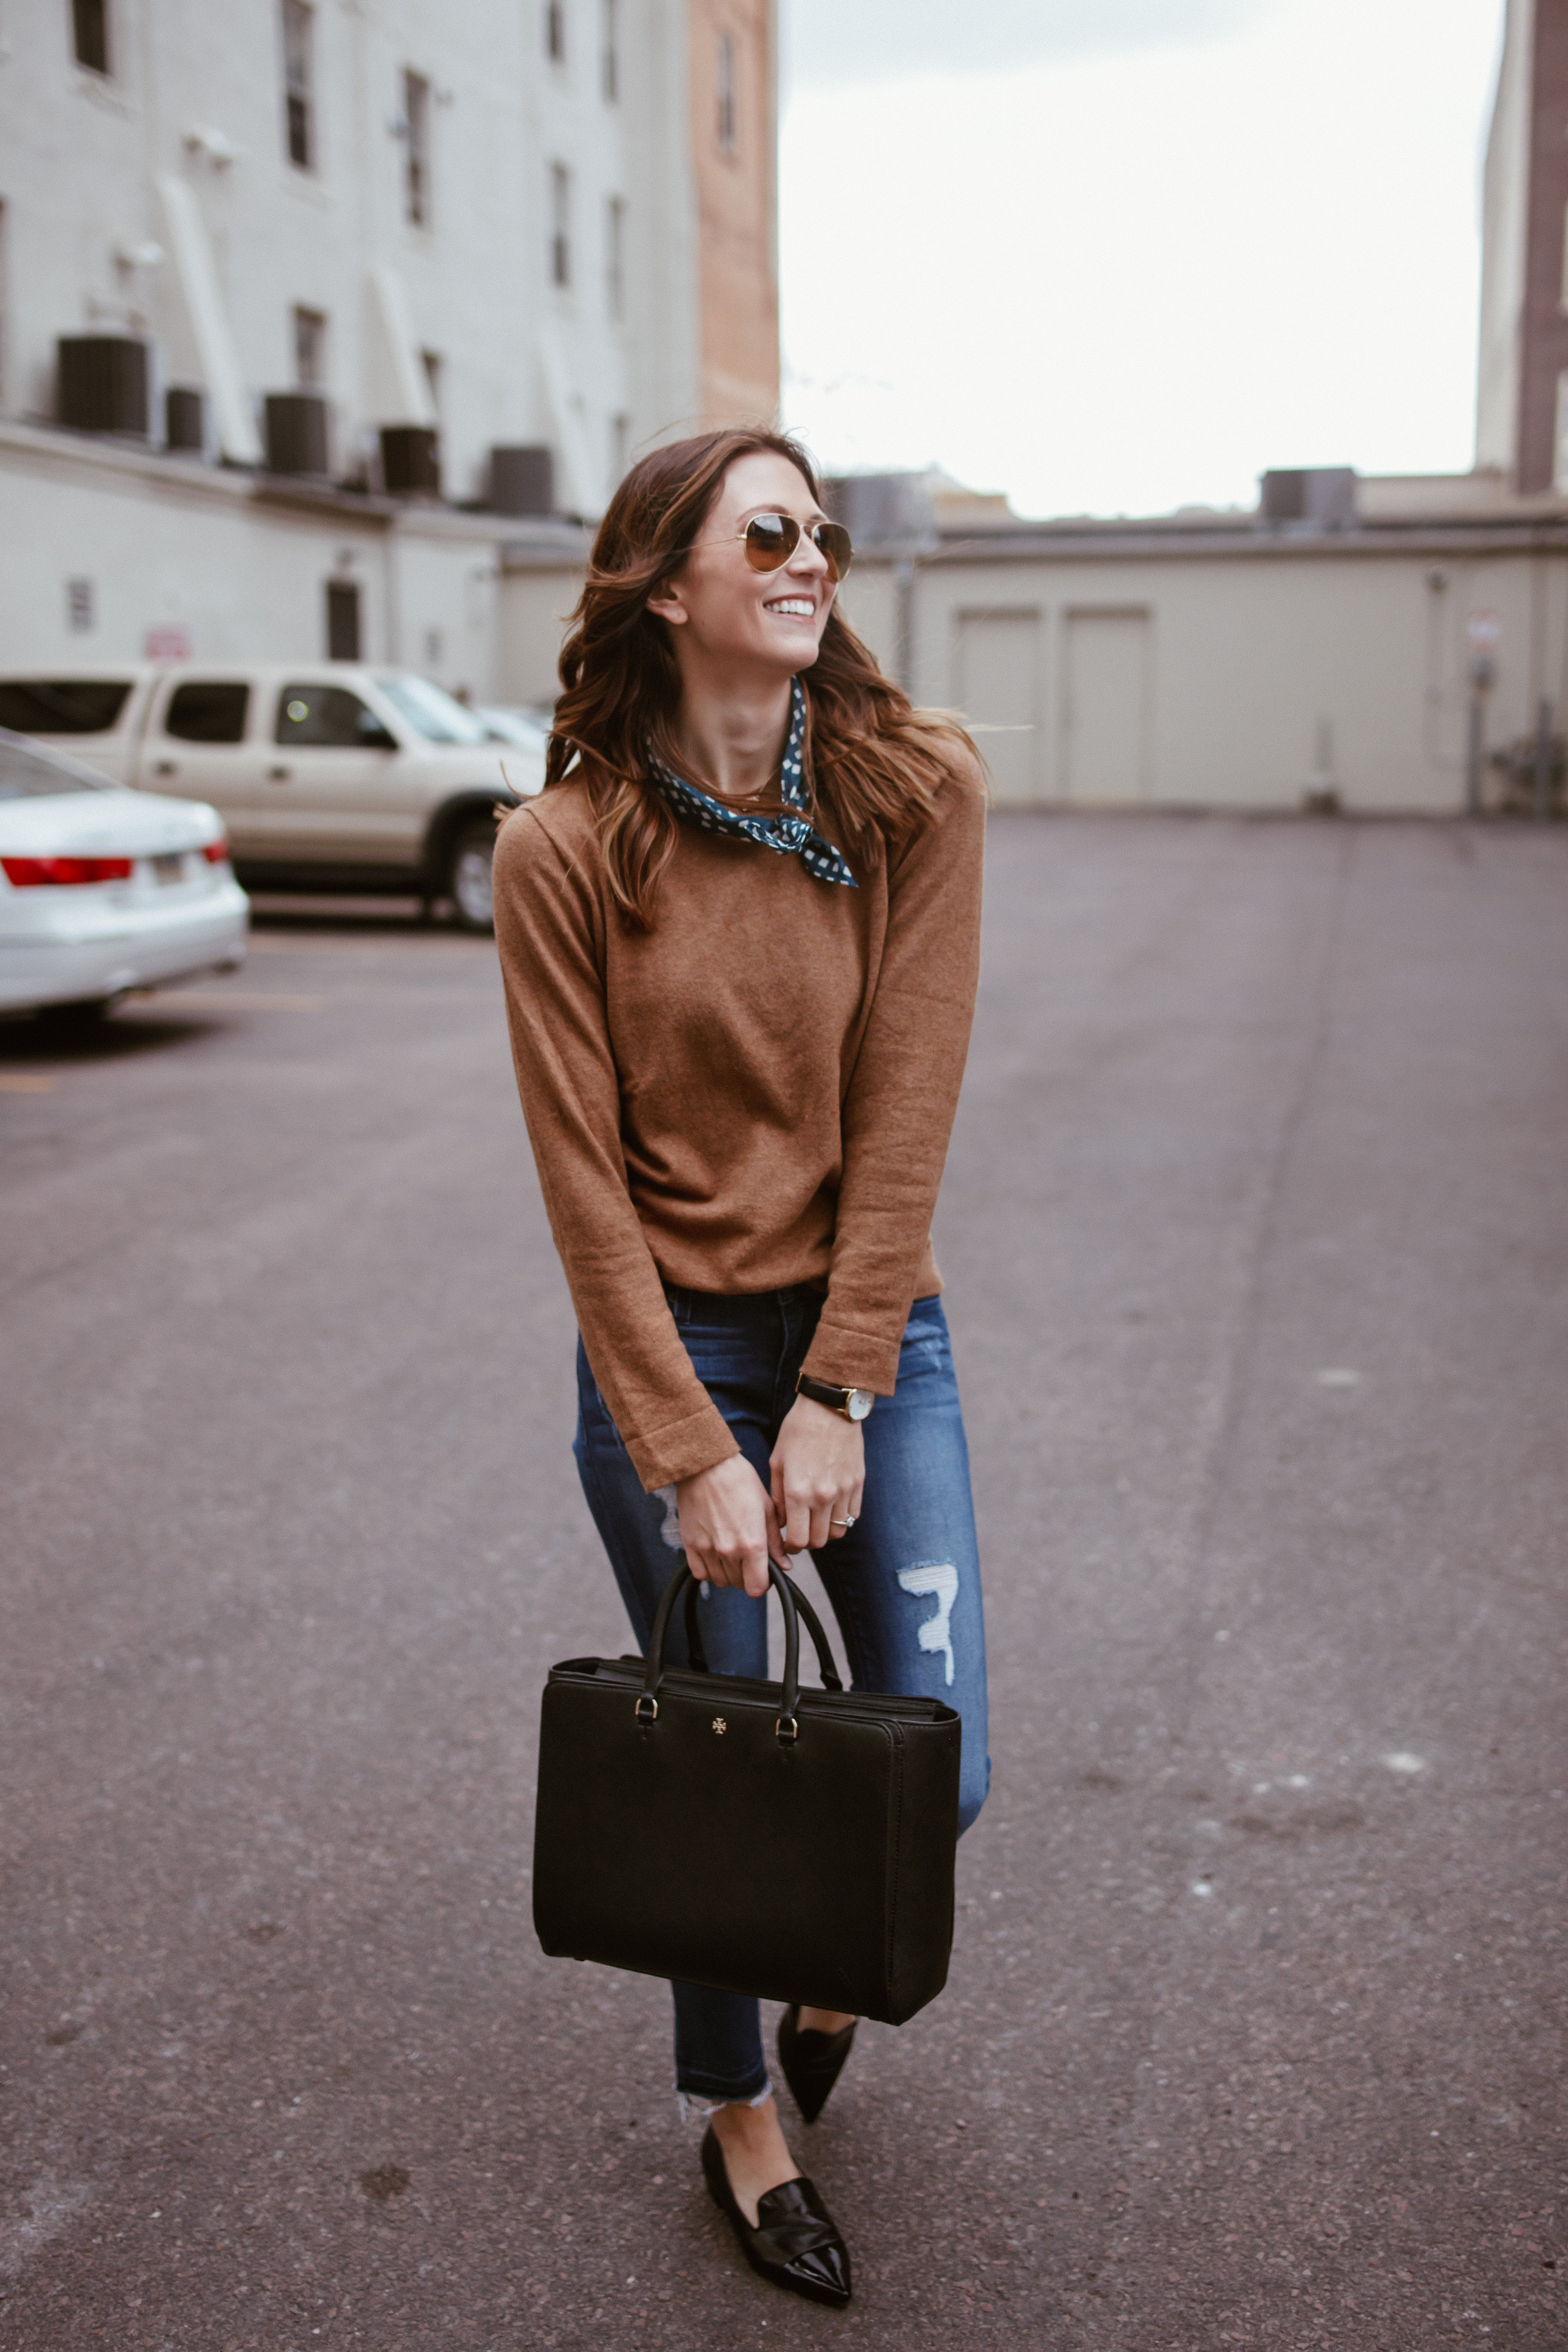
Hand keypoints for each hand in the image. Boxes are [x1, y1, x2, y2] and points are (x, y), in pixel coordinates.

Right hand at [676, 1454, 787, 1597]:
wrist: (707, 1465)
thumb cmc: (739, 1481)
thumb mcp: (766, 1508)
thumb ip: (775, 1542)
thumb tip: (784, 1565)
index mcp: (752, 1543)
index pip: (757, 1587)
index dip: (763, 1583)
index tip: (763, 1573)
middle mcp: (729, 1551)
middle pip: (740, 1585)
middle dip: (747, 1575)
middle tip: (749, 1558)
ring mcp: (708, 1549)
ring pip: (721, 1581)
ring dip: (729, 1573)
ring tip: (732, 1554)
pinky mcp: (690, 1545)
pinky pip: (700, 1573)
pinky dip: (709, 1570)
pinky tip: (715, 1555)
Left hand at [770, 1396, 864, 1554]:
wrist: (830, 1408)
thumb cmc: (798, 1431)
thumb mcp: (777, 1462)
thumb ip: (778, 1496)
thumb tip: (781, 1522)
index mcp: (798, 1492)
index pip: (797, 1539)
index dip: (790, 1547)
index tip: (787, 1543)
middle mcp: (823, 1496)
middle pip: (819, 1541)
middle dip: (807, 1543)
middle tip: (800, 1534)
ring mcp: (844, 1491)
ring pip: (838, 1533)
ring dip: (825, 1532)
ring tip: (816, 1522)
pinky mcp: (858, 1484)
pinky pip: (853, 1516)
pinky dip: (842, 1519)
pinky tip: (831, 1510)